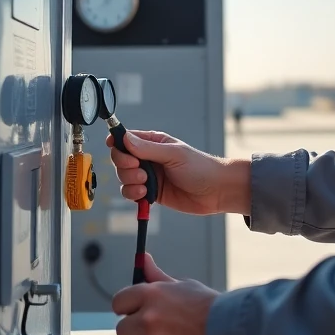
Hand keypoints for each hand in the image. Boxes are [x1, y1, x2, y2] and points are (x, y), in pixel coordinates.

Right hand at [106, 130, 248, 215]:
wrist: (216, 191)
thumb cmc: (200, 167)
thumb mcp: (174, 154)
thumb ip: (148, 148)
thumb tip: (125, 139)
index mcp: (153, 143)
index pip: (125, 139)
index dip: (118, 145)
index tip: (122, 153)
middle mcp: (148, 158)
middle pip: (120, 160)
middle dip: (126, 167)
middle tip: (142, 172)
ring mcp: (149, 176)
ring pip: (123, 178)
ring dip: (130, 182)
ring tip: (147, 185)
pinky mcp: (150, 193)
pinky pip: (131, 193)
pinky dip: (134, 195)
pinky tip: (146, 195)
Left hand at [113, 253, 217, 334]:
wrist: (229, 332)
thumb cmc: (208, 307)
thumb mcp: (182, 286)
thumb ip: (157, 277)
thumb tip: (144, 260)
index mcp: (150, 295)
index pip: (118, 302)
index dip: (127, 309)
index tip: (133, 313)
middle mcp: (147, 319)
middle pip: (122, 330)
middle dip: (135, 332)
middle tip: (154, 332)